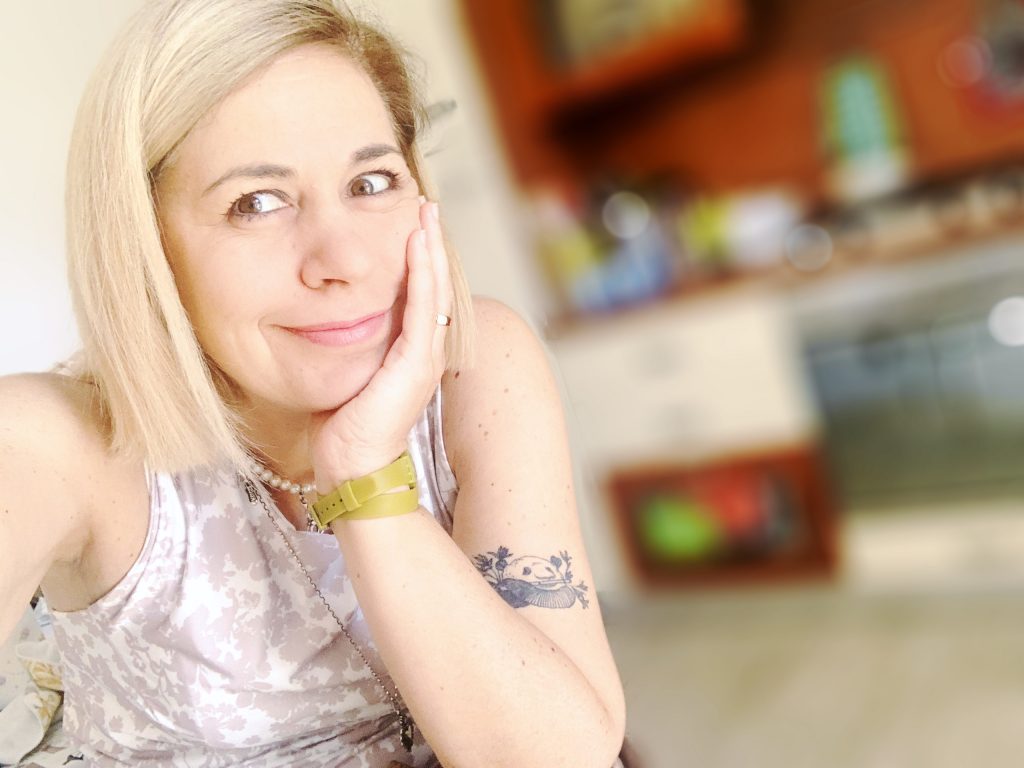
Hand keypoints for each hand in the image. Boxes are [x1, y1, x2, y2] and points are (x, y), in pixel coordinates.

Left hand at [310, 198, 451, 488]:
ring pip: (434, 291)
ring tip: (426, 212)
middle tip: (424, 204)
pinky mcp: (415, 365)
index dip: (418, 258)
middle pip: (434, 285)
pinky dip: (423, 274)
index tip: (410, 223)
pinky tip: (418, 244)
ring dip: (431, 248)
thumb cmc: (342, 429)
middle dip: (430, 243)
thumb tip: (327, 319)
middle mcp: (425, 352)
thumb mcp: (347, 374)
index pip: (420, 295)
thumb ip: (349, 346)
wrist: (351, 469)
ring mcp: (425, 358)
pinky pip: (423, 309)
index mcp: (410, 354)